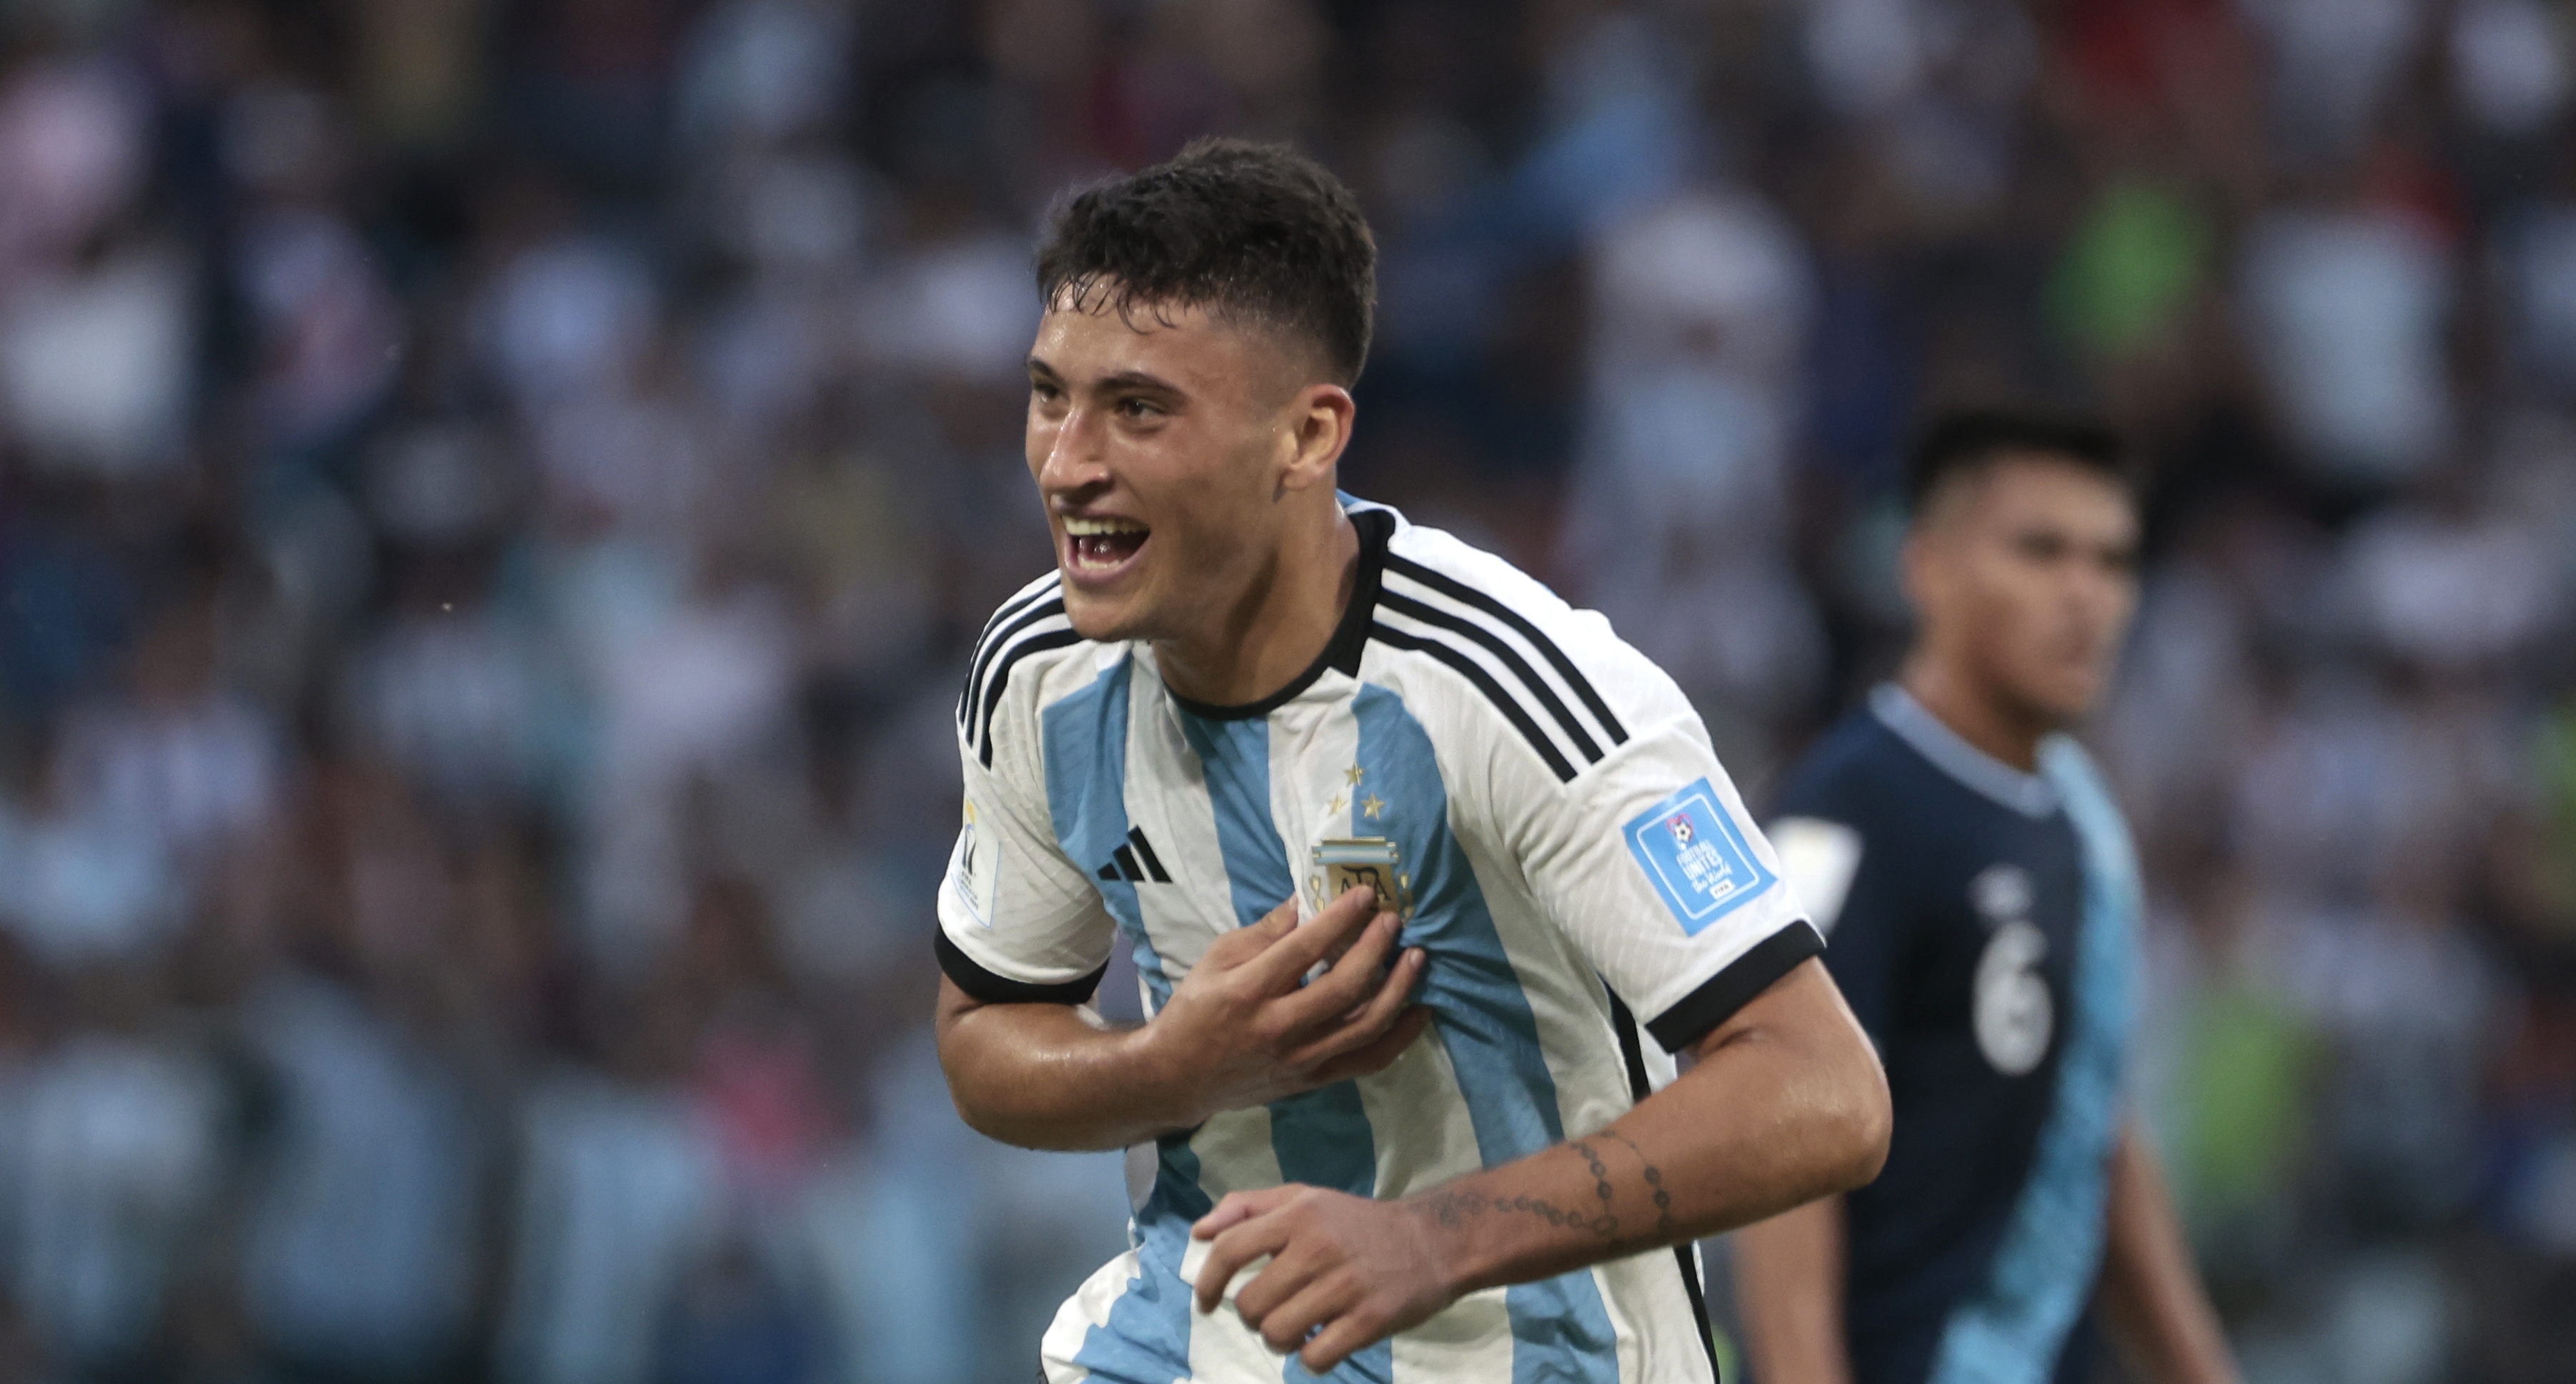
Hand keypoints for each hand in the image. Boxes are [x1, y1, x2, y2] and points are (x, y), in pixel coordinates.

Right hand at [1143, 886, 1430, 1125]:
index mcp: (1248, 992)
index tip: (1365, 895)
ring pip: (1365, 1026)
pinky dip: (1400, 1036)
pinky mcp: (1315, 1080)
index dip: (1339, 919)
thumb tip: (1304, 904)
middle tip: (1393, 921)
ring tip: (1416, 959)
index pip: (1304, 949)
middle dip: (1375, 949)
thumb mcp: (1215, 960)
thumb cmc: (1196, 1010)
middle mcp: (1278, 1028)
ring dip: (1399, 990)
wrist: (1179, 1078)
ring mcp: (1301, 1059)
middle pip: (1344, 988)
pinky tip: (1419, 1011)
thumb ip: (1262, 933)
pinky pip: (1368, 1060)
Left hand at [1192, 1185, 1459, 1370]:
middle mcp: (1318, 1246)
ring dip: (1280, 1340)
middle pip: (1250, 1304)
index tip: (1207, 1302)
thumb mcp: (1304, 1199)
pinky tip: (1323, 1341)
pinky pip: (1314, 1357)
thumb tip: (1199, 1233)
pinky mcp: (1369, 1320)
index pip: (1231, 1249)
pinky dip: (1311, 1358)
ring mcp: (1345, 1285)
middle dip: (1253, 1316)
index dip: (1208, 1281)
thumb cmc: (1356, 1222)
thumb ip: (1247, 1208)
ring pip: (1278, 1333)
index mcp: (1298, 1214)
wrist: (1433, 1240)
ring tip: (1298, 1327)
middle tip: (1274, 1310)